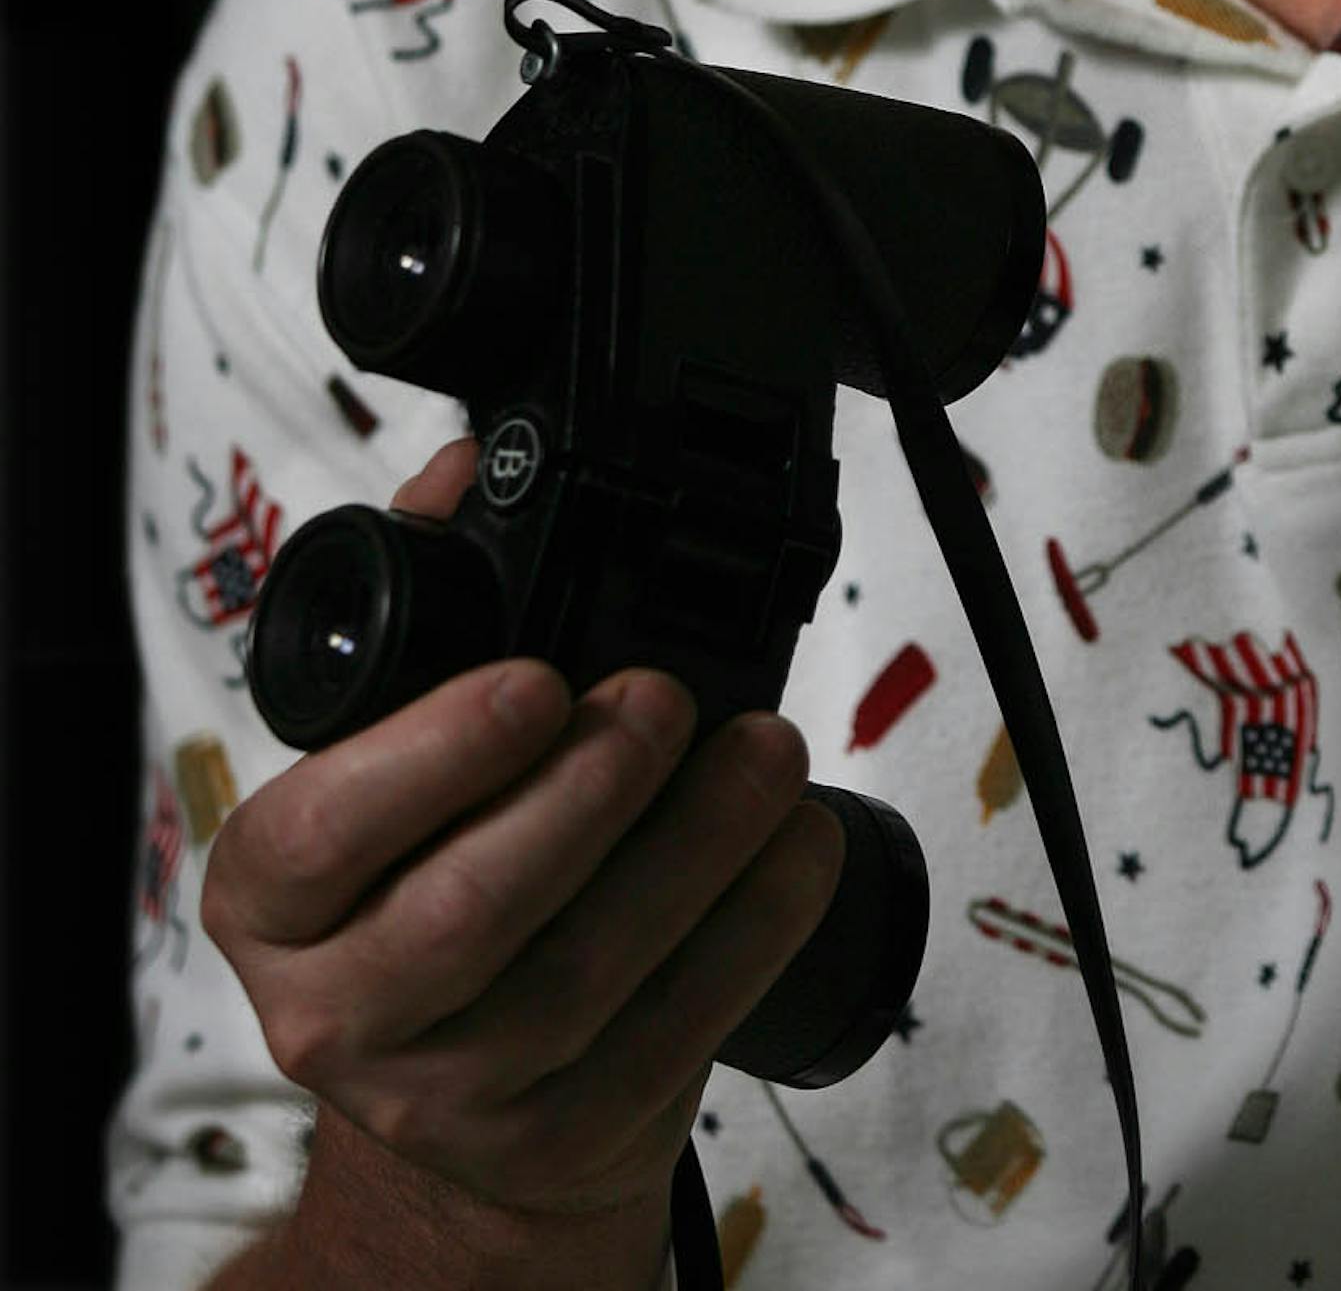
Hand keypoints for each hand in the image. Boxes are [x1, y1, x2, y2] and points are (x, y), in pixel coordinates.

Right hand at [203, 437, 843, 1250]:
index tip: (537, 678)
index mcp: (273, 897)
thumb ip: (422, 609)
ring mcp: (451, 1096)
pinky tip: (798, 844)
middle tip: (667, 697)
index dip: (436, 755)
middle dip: (590, 788)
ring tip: (767, 749)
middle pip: (469, 908)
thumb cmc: (422, 884)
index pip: (322, 830)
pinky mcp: (564, 1141)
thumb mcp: (380, 764)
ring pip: (585, 973)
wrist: (461, 1113)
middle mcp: (338, 1009)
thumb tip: (458, 467)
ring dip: (698, 847)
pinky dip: (754, 929)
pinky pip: (675, 1033)